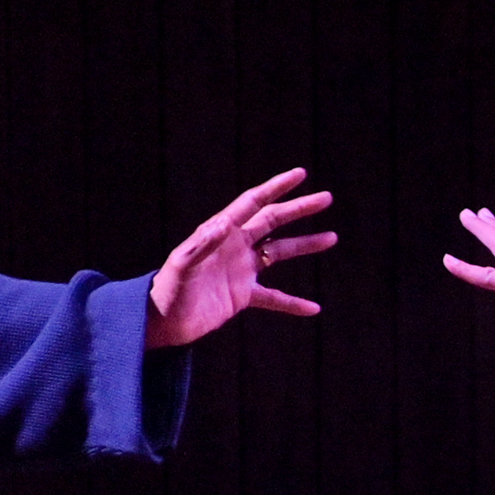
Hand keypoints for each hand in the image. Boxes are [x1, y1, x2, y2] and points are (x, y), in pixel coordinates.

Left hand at [147, 169, 335, 348]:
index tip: (300, 175)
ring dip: (304, 245)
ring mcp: (241, 270)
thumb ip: (199, 245)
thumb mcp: (180, 266)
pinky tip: (313, 308)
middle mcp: (234, 246)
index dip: (276, 187)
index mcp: (220, 232)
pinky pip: (274, 297)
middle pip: (273, 221)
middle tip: (326, 198)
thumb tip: (222, 224)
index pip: (253, 203)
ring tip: (331, 237)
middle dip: (299, 209)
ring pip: (279, 252)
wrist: (162, 320)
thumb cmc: (167, 290)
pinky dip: (293, 303)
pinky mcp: (242, 295)